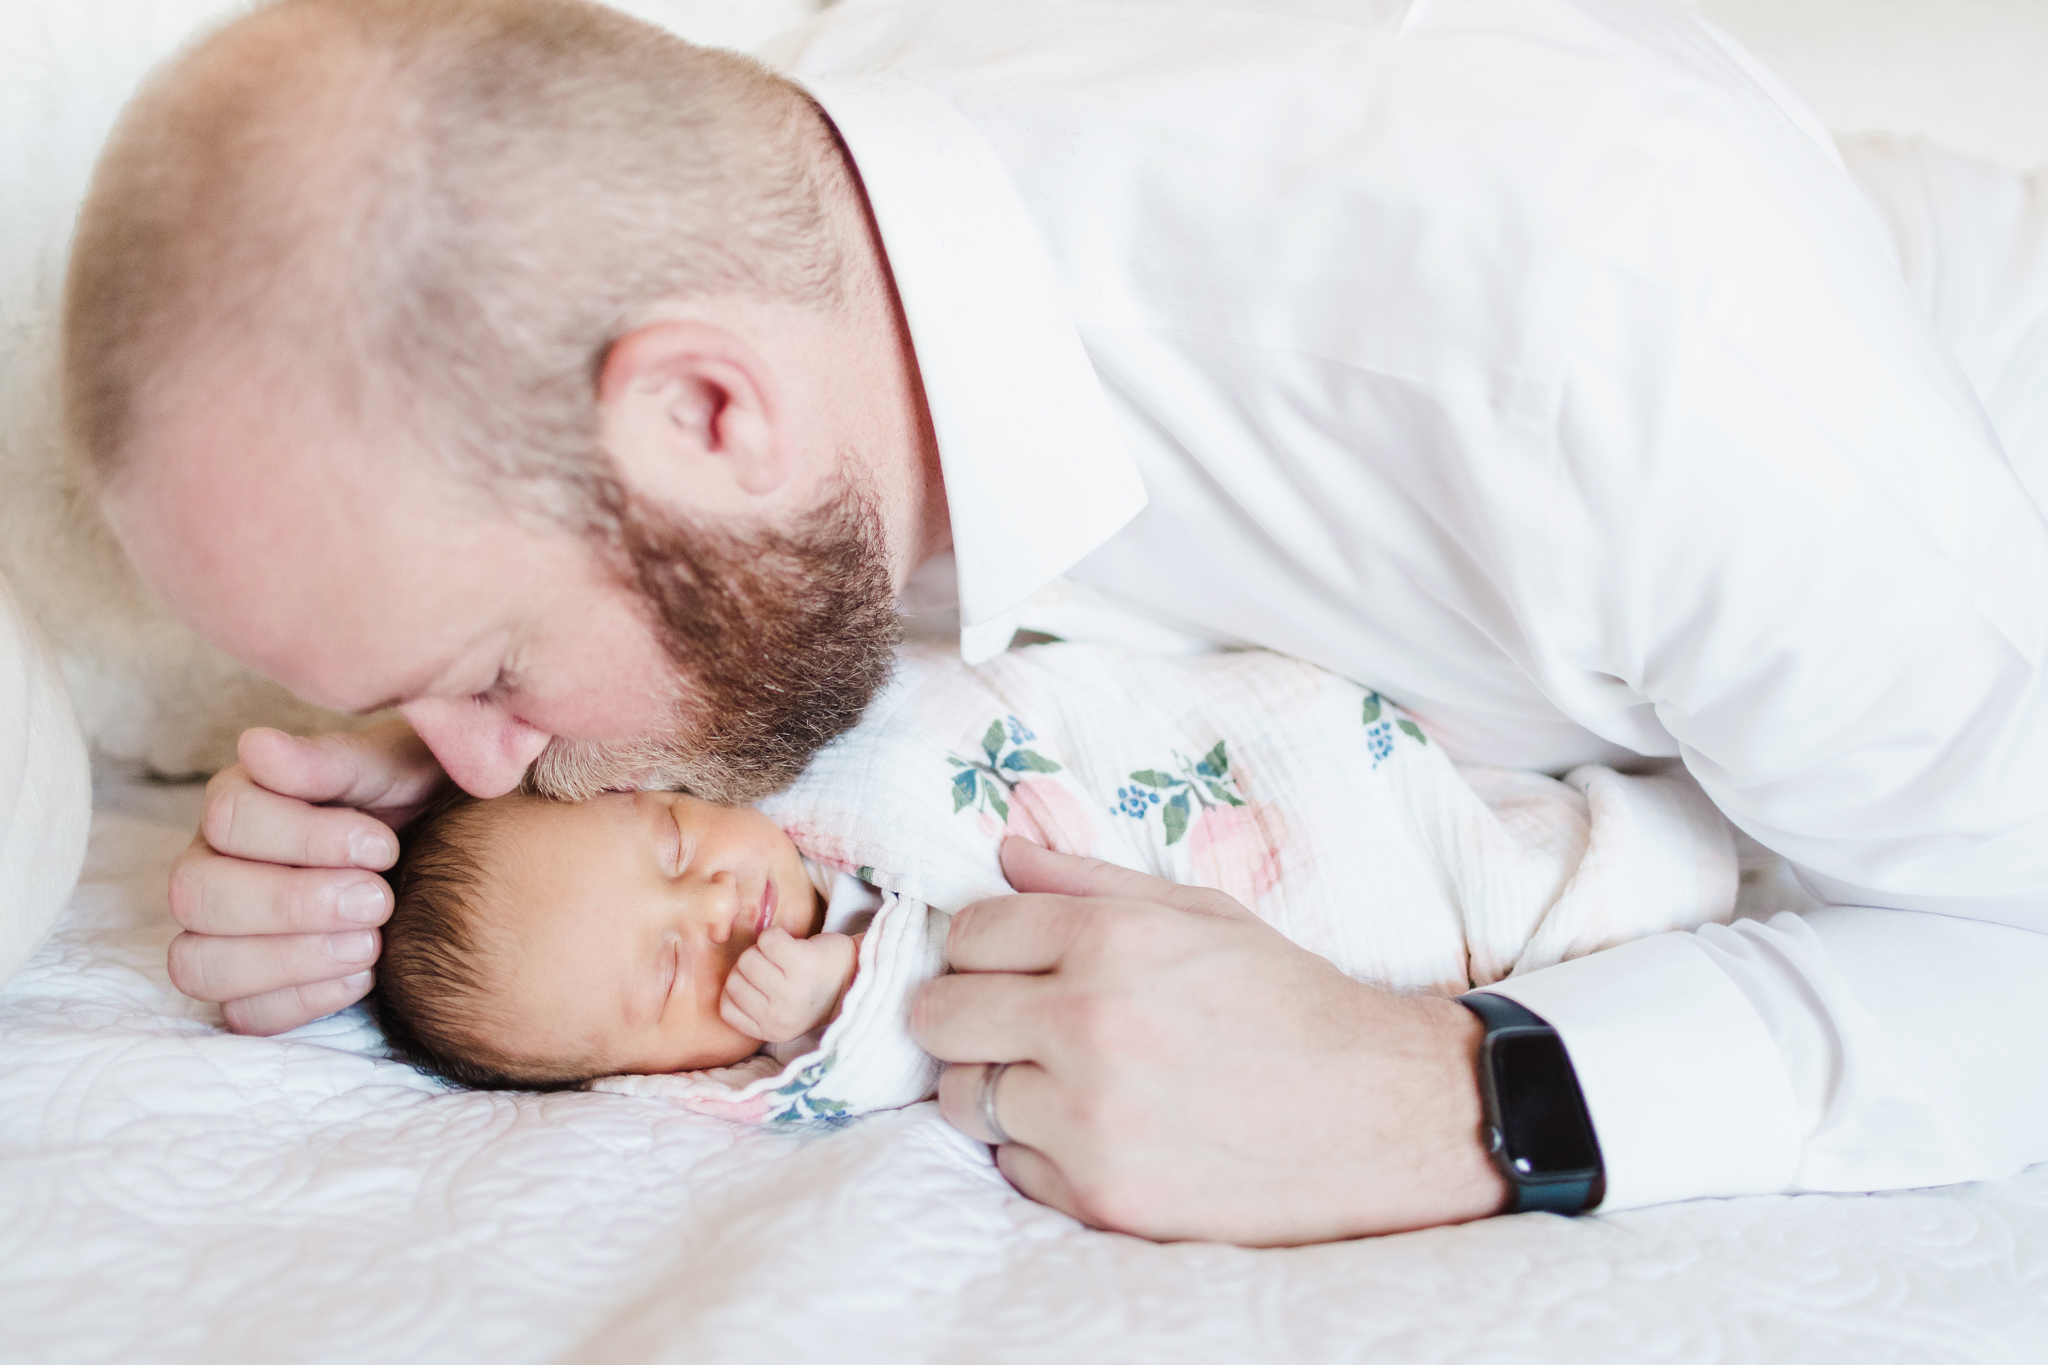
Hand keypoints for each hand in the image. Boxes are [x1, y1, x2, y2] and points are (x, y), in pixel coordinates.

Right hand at [165, 721, 447, 1034]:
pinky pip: (242, 1015)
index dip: (305, 837)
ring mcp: (224, 933)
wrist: (469, 860)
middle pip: (196, 895)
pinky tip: (365, 976)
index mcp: (244, 801)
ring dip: (289, 960)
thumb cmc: (425, 800)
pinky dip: (303, 1001)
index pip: (228, 817)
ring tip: (372, 943)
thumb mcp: (399, 769)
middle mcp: (215, 865)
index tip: (383, 846)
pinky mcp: (253, 989)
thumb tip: (255, 746)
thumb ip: (333, 761)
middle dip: (293, 903)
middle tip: (378, 901)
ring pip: (199, 963)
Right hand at [720, 928, 859, 1042]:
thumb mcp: (780, 1012)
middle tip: (776, 968)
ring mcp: (791, 991)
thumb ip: (751, 1007)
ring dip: (763, 951)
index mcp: (770, 1031)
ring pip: (747, 959)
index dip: (739, 987)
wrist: (855, 974)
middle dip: (750, 967)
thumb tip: (709, 984)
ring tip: (785, 958)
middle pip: (733, 979)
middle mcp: (779, 1016)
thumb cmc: (812, 988)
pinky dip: (776, 935)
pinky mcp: (802, 964)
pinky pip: (768, 939)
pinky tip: (793, 944)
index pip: (725, 1006)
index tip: (761, 984)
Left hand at [914, 839, 1507, 1244]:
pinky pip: (1013, 1168)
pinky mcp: (1103, 1197)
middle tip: (1006, 1023)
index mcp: (1113, 939)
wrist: (1382, 1115)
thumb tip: (1005, 853)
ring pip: (963, 1098)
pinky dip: (1040, 1153)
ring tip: (1059, 1080)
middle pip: (939, 1015)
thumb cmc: (1291, 1003)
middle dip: (961, 1014)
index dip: (982, 947)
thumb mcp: (1201, 915)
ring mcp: (1092, 1119)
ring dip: (997, 1087)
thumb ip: (1090, 881)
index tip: (1006, 965)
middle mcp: (1090, 1024)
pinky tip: (1101, 1132)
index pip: (969, 932)